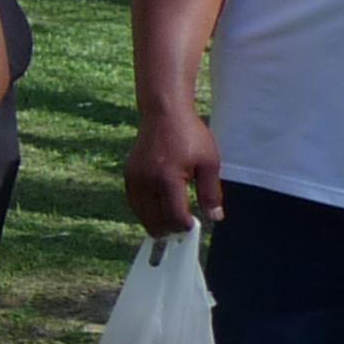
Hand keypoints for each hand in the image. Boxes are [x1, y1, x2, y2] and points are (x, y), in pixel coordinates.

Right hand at [123, 105, 222, 236]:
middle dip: (170, 228)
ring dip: (155, 223)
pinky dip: (144, 211)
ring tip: (169, 226)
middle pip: (155, 219)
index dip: (185, 226)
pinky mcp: (129, 176)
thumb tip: (215, 217)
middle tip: (182, 229)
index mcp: (168, 179)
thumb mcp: (209, 163)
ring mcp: (134, 179)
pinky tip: (156, 211)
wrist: (163, 114)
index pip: (174, 216)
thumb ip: (210, 193)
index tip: (193, 226)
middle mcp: (147, 182)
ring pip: (141, 214)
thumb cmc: (190, 135)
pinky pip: (134, 202)